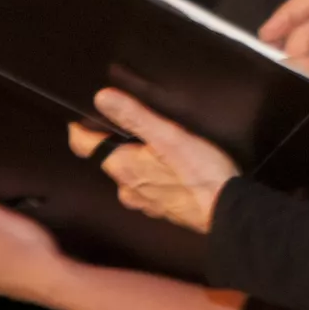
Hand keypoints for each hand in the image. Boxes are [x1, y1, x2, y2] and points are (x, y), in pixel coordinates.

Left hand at [82, 89, 237, 233]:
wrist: (228, 212)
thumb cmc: (199, 172)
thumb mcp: (167, 135)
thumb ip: (133, 116)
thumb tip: (101, 97)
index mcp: (122, 167)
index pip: (83, 146)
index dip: (80, 128)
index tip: (83, 116)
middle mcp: (126, 188)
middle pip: (107, 159)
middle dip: (112, 143)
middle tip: (128, 125)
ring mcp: (144, 202)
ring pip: (127, 175)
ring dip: (134, 161)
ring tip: (152, 146)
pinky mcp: (162, 210)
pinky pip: (146, 189)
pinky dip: (151, 177)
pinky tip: (169, 171)